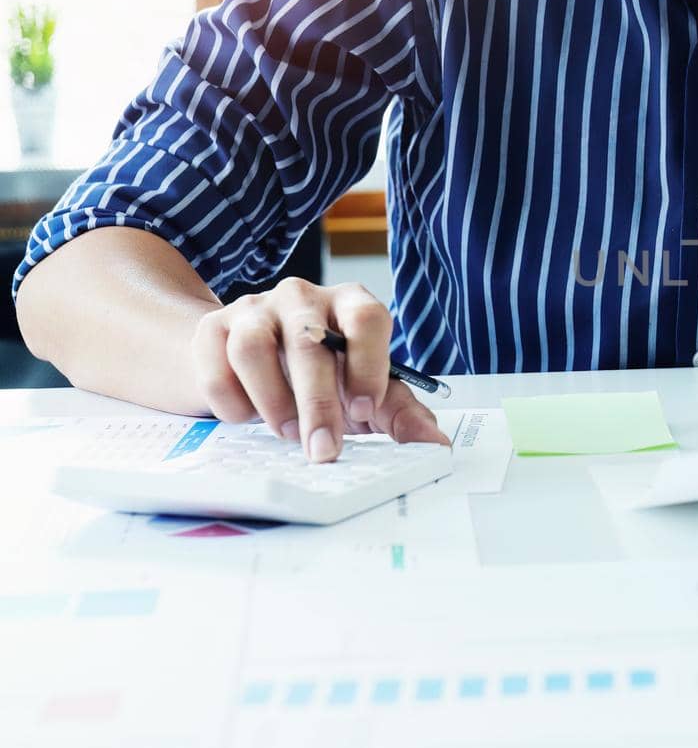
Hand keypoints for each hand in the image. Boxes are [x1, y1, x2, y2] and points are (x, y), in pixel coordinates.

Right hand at [189, 278, 449, 461]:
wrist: (250, 363)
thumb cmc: (322, 376)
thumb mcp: (365, 392)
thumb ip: (400, 414)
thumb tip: (436, 445)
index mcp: (350, 304)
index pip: (366, 318)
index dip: (367, 365)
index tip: (364, 411)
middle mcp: (303, 297)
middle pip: (308, 340)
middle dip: (317, 403)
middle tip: (322, 450)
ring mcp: (254, 308)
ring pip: (254, 347)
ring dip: (272, 399)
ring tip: (286, 432)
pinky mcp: (211, 327)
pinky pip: (214, 364)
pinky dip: (230, 401)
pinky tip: (247, 417)